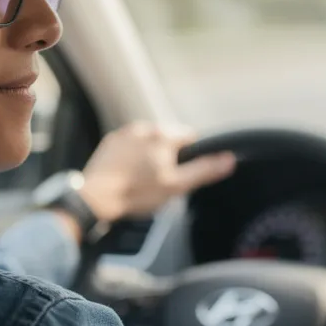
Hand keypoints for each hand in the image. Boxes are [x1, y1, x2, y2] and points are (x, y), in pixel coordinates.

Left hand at [78, 122, 236, 223]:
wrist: (95, 198)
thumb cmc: (137, 193)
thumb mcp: (176, 186)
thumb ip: (204, 170)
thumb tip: (229, 159)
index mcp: (164, 135)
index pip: (191, 137)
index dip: (191, 156)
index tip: (182, 173)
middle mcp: (145, 127)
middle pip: (169, 138)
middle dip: (169, 155)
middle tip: (162, 180)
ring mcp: (125, 133)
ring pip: (149, 141)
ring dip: (150, 154)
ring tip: (143, 179)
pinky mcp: (110, 141)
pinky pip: (130, 145)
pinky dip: (133, 156)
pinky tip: (128, 174)